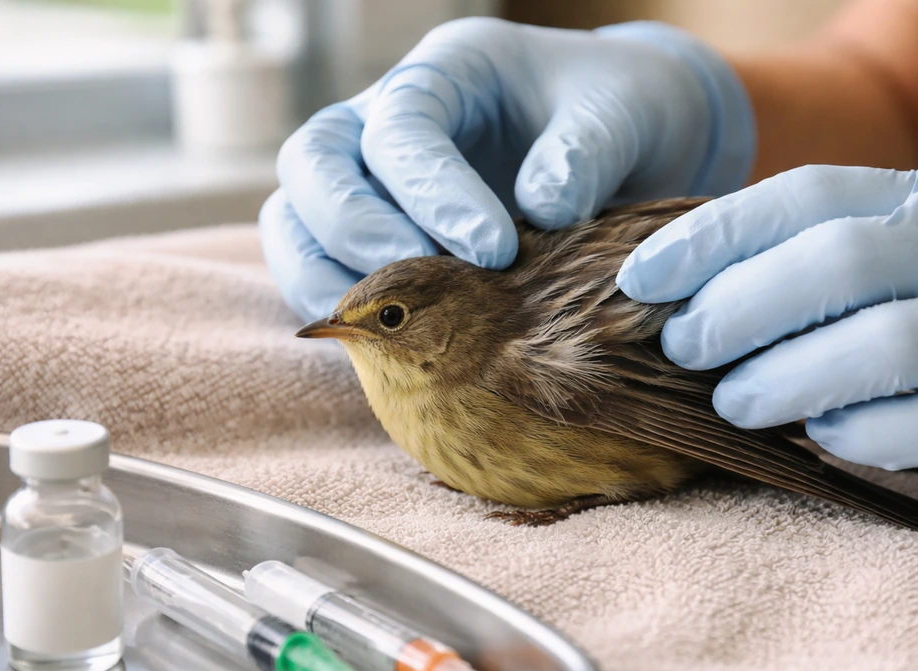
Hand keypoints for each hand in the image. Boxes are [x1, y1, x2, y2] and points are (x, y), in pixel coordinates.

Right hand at [260, 17, 754, 320]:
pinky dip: (337, 306)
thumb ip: (587, 151)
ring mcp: (369, 182)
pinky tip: (383, 349)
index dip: (433, 190)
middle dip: (353, 228)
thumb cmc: (617, 115)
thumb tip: (541, 207)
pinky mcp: (374, 240)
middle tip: (416, 284)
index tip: (493, 250)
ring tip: (380, 332)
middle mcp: (385, 121)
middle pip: (314, 162)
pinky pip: (320, 269)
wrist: (621, 147)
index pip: (403, 124)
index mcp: (446, 74)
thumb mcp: (621, 114)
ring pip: (295, 220)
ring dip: (323, 277)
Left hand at [617, 165, 917, 476]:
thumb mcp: (897, 252)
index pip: (806, 197)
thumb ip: (811, 258)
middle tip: (682, 348)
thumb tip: (678, 294)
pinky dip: (860, 432)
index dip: (711, 236)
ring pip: (880, 347)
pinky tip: (826, 432)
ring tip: (736, 404)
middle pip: (838, 261)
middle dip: (737, 309)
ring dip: (785, 381)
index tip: (639, 277)